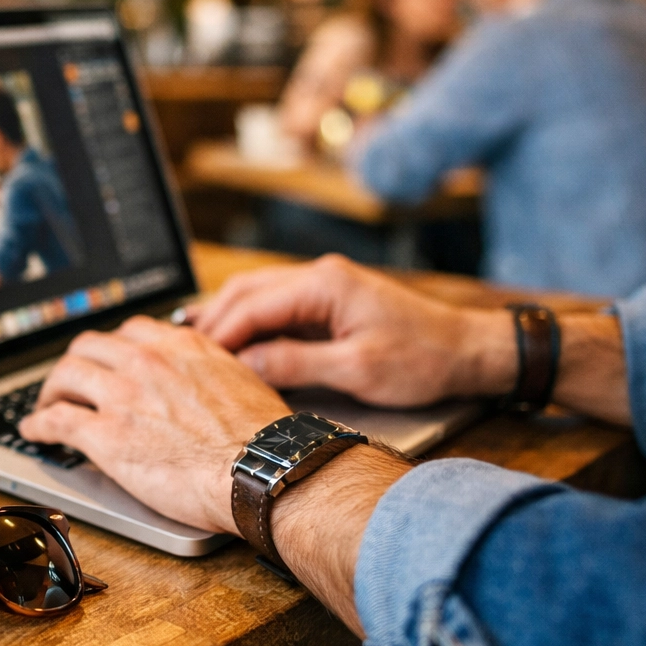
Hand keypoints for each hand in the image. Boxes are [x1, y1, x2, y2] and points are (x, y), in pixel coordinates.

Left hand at [17, 316, 288, 534]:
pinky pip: (56, 420)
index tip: (107, 362)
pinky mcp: (106, 435)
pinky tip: (34, 432)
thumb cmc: (264, 440)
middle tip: (70, 383)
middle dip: (75, 364)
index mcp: (182, 345)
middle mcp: (147, 361)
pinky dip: (38, 424)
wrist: (263, 470)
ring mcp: (123, 396)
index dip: (112, 348)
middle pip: (89, 346)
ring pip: (66, 375)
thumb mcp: (240, 381)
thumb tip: (202, 384)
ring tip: (46, 406)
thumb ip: (209, 372)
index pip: (131, 330)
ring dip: (51, 391)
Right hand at [188, 254, 515, 407]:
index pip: (251, 305)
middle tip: (179, 355)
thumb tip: (244, 367)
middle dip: (210, 323)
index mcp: (323, 284)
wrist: (466, 351)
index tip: (191, 362)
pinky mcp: (325, 301)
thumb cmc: (422, 359)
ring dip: (223, 319)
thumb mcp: (356, 370)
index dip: (218, 335)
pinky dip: (246, 322)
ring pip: (253, 295)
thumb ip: (294, 363)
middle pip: (243, 293)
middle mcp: (317, 276)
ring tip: (192, 349)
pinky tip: (229, 342)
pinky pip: (272, 306)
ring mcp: (320, 285)